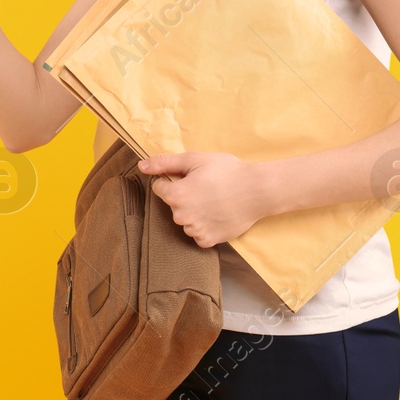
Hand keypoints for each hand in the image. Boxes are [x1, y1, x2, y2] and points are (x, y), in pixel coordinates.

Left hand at [140, 151, 266, 248]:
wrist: (258, 191)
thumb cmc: (227, 171)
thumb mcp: (195, 159)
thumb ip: (165, 162)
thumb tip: (141, 165)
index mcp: (176, 196)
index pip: (159, 188)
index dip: (174, 180)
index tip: (192, 178)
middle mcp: (181, 217)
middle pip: (173, 205)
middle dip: (184, 196)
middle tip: (206, 187)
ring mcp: (195, 231)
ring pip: (185, 220)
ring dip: (194, 212)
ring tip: (214, 200)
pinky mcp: (208, 241)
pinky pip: (197, 234)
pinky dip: (204, 225)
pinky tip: (217, 214)